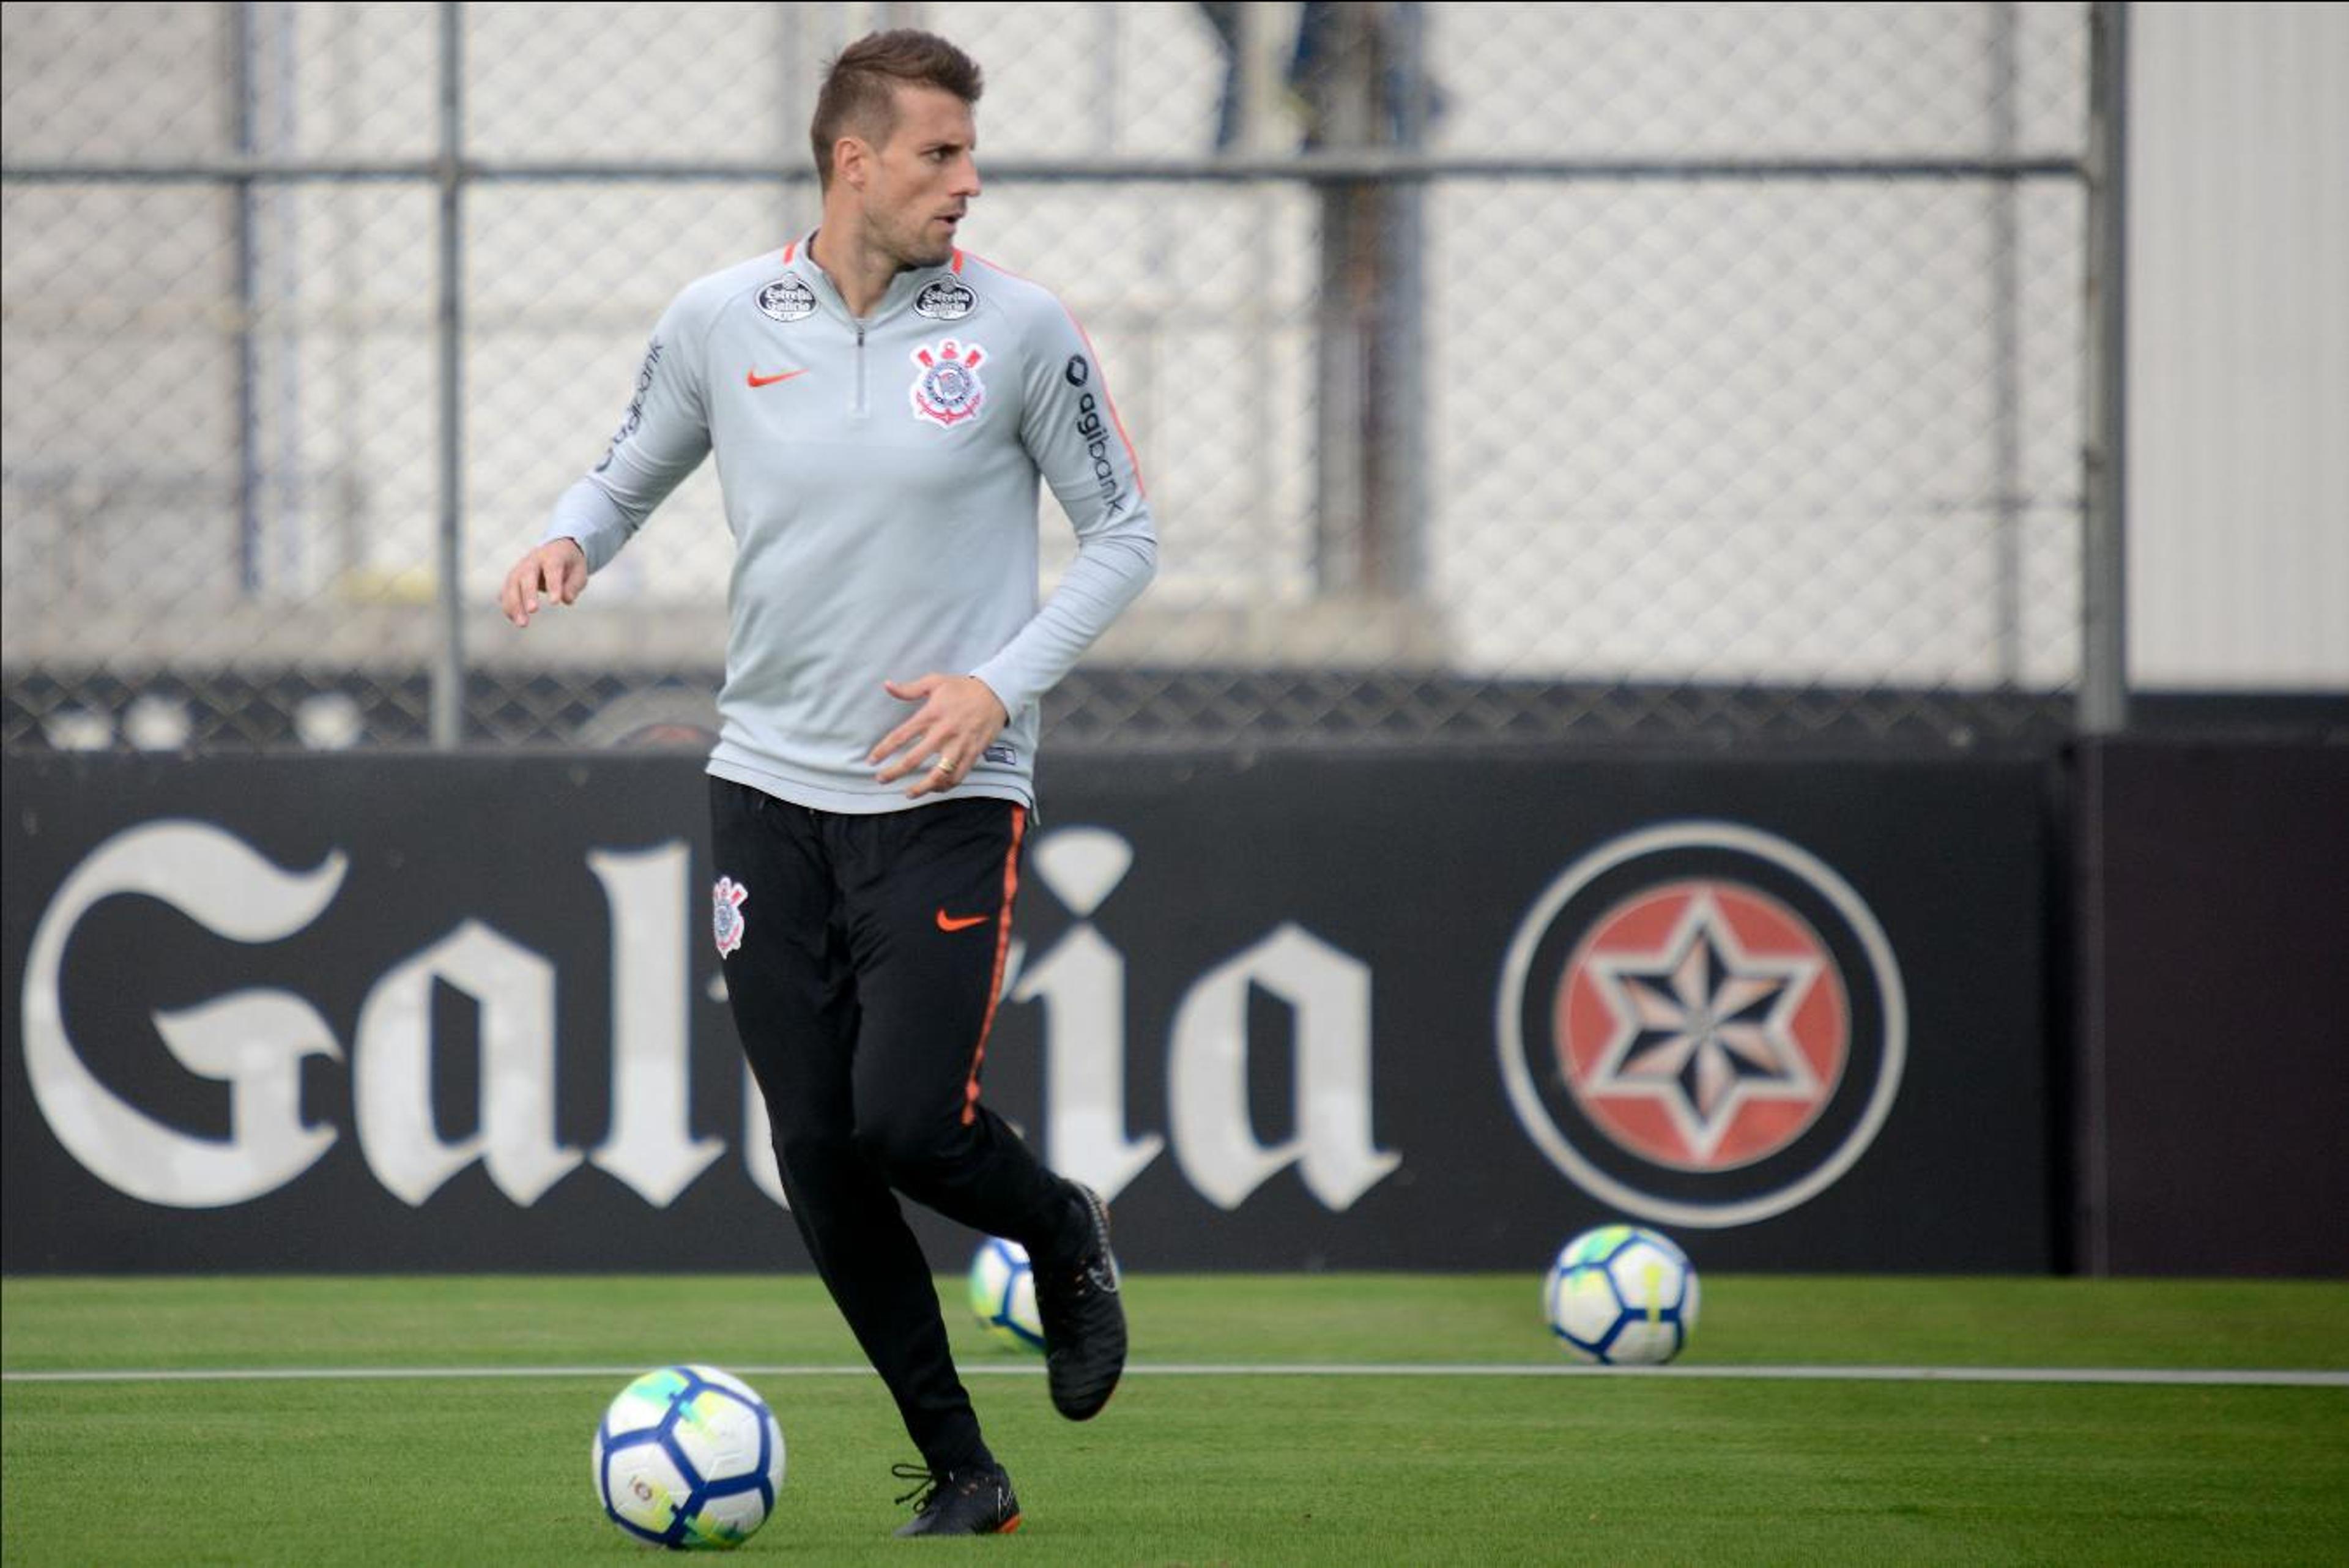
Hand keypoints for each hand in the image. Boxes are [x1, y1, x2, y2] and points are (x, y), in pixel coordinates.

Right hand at [499, 539, 588, 626]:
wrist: (555, 550)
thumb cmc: (569, 564)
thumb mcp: (579, 572)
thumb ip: (574, 585)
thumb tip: (566, 599)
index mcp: (552, 556)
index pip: (552, 569)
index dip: (553, 585)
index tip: (555, 602)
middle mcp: (532, 561)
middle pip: (527, 576)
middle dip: (528, 594)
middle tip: (533, 611)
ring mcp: (519, 569)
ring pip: (512, 585)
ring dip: (514, 605)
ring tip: (522, 624)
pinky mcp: (512, 579)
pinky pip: (506, 592)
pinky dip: (508, 606)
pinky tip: (515, 620)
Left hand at [869, 674, 1010, 797]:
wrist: (997, 693)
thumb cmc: (963, 688)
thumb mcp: (935, 681)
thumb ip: (910, 689)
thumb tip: (887, 685)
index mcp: (931, 715)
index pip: (901, 736)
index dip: (884, 750)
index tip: (872, 760)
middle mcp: (943, 733)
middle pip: (914, 759)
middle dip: (895, 772)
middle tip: (881, 780)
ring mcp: (959, 746)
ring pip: (938, 774)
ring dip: (921, 787)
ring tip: (908, 794)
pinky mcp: (973, 753)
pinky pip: (958, 776)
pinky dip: (945, 786)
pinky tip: (934, 789)